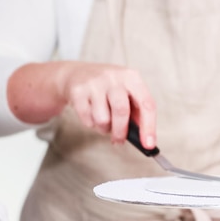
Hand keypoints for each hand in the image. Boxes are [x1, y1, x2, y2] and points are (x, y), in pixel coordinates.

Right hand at [8, 61, 156, 148]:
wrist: (70, 74)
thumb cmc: (104, 90)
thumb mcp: (123, 94)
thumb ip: (134, 116)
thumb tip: (145, 142)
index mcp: (131, 77)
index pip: (146, 105)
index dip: (148, 128)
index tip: (149, 146)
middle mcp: (113, 76)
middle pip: (122, 113)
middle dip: (120, 133)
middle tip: (118, 141)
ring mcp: (93, 82)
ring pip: (103, 119)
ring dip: (102, 128)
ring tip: (101, 122)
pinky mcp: (76, 90)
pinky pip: (87, 119)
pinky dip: (89, 123)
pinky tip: (88, 115)